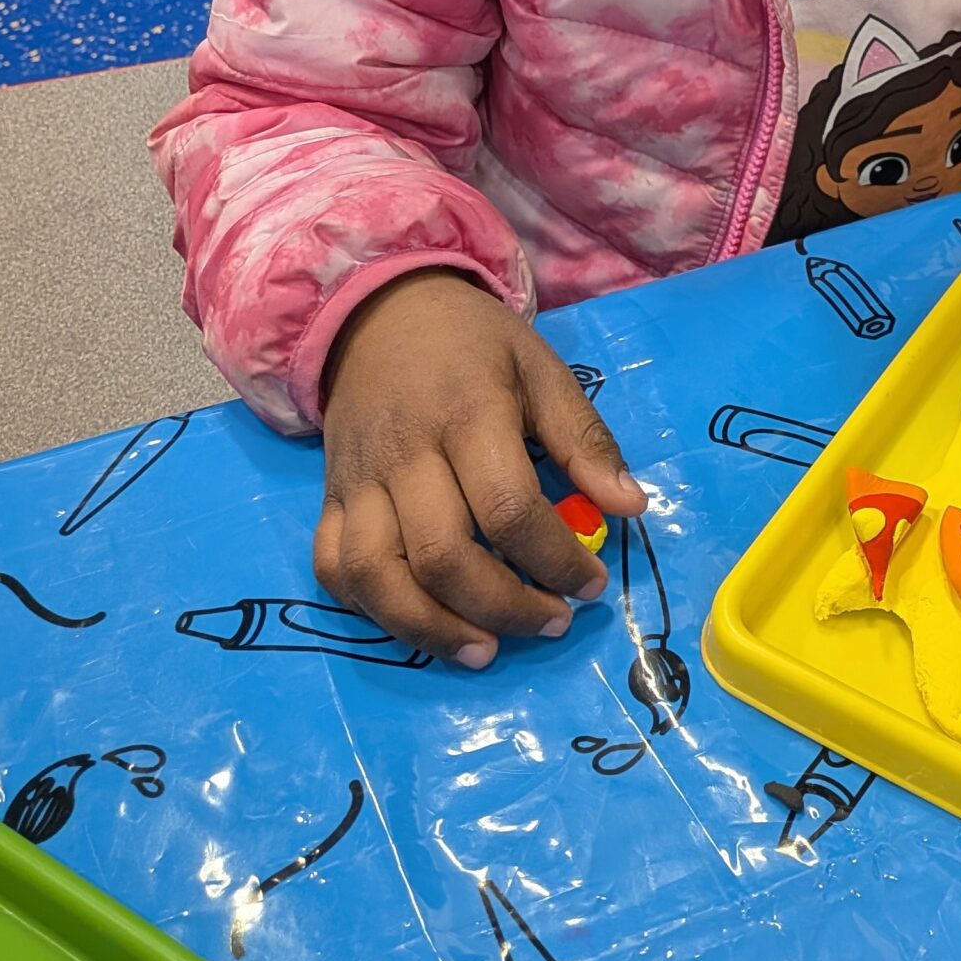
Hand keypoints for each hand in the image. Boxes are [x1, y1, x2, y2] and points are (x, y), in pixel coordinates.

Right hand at [316, 269, 646, 666]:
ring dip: (431, 628)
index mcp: (468, 414)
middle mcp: (406, 454)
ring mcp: (358, 480)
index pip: (508, 509)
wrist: (379, 311)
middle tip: (552, 622)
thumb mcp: (542, 369)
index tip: (591, 585)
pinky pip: (333, 568)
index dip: (555, 561)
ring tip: (485, 650)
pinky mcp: (328, 497)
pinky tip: (420, 622)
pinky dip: (371, 608)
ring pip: (376, 575)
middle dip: (504, 607)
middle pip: (443, 556)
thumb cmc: (473, 344)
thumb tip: (631, 507)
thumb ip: (585, 440)